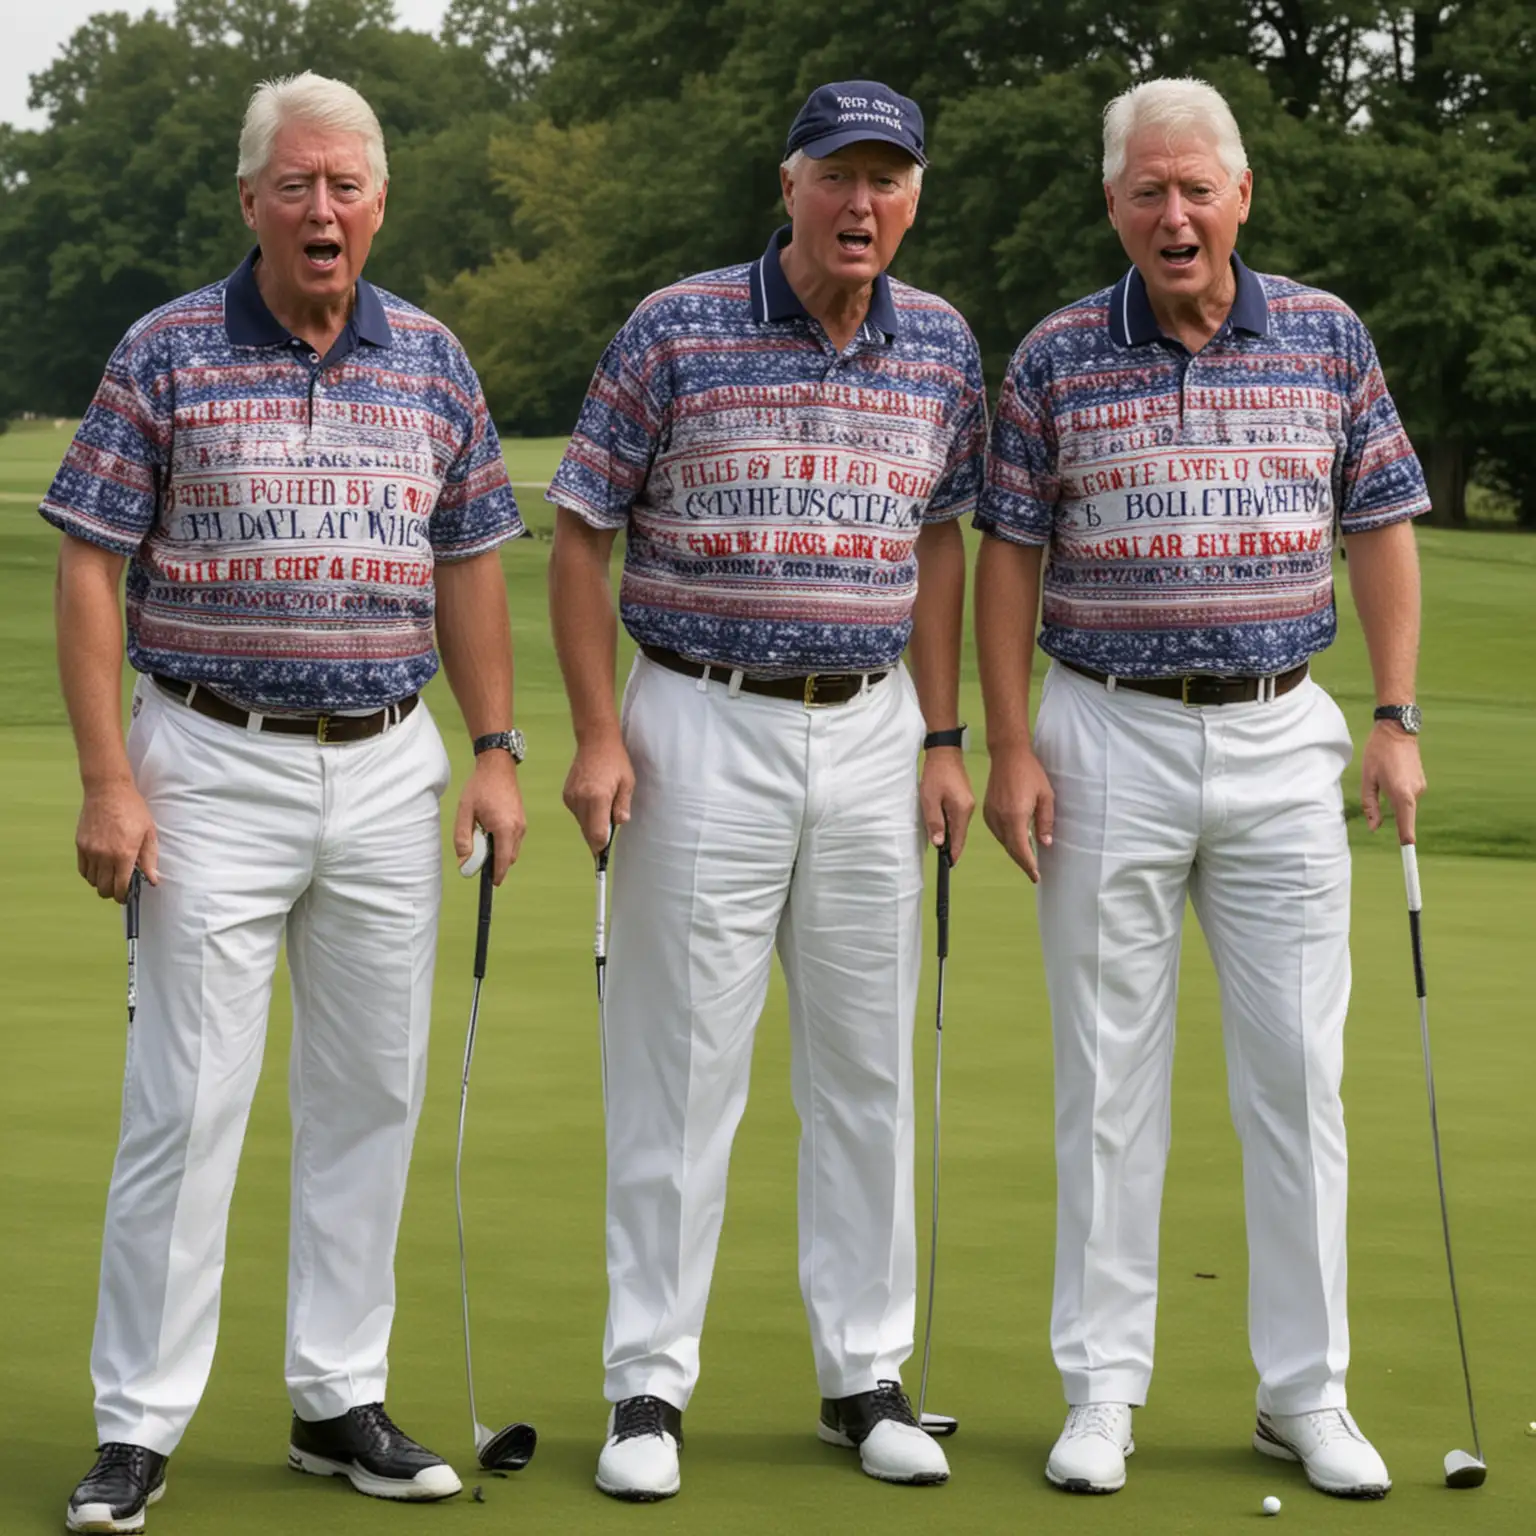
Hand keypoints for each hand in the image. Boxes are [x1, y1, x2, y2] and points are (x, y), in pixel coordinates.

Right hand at [77, 780, 158, 901]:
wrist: (108, 790)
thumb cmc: (133, 810)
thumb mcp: (149, 833)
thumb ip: (149, 859)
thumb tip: (152, 880)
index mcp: (124, 854)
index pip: (120, 887)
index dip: (124, 897)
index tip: (127, 897)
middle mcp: (104, 856)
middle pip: (103, 888)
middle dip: (112, 893)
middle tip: (120, 889)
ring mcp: (90, 851)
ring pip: (91, 881)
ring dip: (101, 883)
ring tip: (110, 877)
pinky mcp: (80, 845)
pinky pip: (82, 869)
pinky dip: (90, 874)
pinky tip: (99, 869)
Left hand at [454, 750, 525, 884]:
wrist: (498, 767)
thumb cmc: (480, 788)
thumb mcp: (464, 813)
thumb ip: (463, 840)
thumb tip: (464, 862)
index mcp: (504, 829)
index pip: (502, 862)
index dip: (496, 875)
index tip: (490, 884)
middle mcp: (517, 829)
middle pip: (508, 858)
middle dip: (495, 863)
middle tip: (477, 854)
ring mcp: (522, 825)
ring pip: (512, 850)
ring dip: (498, 851)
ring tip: (482, 836)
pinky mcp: (522, 821)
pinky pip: (513, 840)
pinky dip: (503, 842)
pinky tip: (489, 829)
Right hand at [563, 731, 634, 855]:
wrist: (595, 742)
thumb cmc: (615, 761)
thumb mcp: (627, 783)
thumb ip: (622, 806)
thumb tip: (619, 824)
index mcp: (597, 798)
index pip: (597, 834)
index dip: (602, 847)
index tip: (604, 855)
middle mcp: (581, 800)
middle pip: (587, 833)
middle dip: (598, 837)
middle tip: (608, 836)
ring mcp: (571, 798)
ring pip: (582, 824)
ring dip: (592, 825)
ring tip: (604, 807)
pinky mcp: (566, 795)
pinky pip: (577, 814)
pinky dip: (586, 814)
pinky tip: (595, 800)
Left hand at [919, 749, 974, 861]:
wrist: (945, 753)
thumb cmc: (936, 775)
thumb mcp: (930, 800)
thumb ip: (934, 822)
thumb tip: (938, 843)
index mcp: (962, 811)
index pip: (959, 839)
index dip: (953, 853)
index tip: (948, 865)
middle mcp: (969, 810)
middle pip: (960, 834)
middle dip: (951, 846)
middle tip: (943, 860)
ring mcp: (968, 804)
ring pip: (959, 826)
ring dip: (950, 835)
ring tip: (941, 845)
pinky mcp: (964, 799)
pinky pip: (958, 818)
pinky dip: (951, 824)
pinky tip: (943, 826)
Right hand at [982, 742, 1054, 882]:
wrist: (1008, 756)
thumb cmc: (1031, 773)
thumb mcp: (1046, 797)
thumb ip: (1045, 822)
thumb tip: (1045, 843)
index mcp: (1016, 816)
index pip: (1021, 849)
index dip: (1028, 865)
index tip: (1036, 876)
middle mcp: (1000, 819)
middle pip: (1010, 849)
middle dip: (1022, 862)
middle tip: (1033, 872)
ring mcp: (991, 815)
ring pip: (1003, 841)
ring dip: (1014, 851)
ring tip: (1027, 856)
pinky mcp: (987, 811)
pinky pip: (997, 832)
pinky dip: (1006, 839)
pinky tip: (1015, 838)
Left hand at [1361, 721, 1425, 842]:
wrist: (1398, 730)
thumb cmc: (1378, 753)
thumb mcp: (1367, 779)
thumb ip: (1370, 806)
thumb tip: (1374, 828)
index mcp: (1401, 794)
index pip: (1406, 825)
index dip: (1406, 841)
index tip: (1408, 854)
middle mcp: (1415, 793)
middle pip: (1403, 815)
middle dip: (1391, 812)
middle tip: (1379, 785)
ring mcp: (1421, 787)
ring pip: (1404, 805)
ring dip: (1393, 798)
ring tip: (1383, 774)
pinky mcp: (1422, 783)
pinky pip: (1408, 796)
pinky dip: (1399, 793)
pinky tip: (1391, 774)